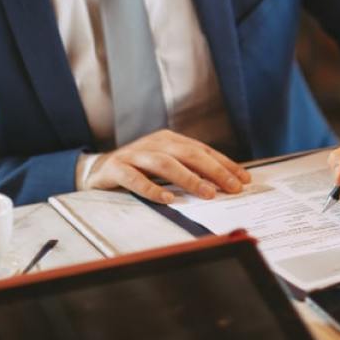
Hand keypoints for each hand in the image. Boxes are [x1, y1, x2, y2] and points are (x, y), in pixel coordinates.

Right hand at [83, 129, 251, 203]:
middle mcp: (154, 143)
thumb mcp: (164, 167)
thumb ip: (188, 171)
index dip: (225, 164)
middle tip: (233, 187)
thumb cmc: (137, 170)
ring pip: (165, 163)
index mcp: (169, 140)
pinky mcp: (115, 168)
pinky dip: (152, 189)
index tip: (244, 179)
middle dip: (214, 170)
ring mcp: (134, 154)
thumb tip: (221, 185)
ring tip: (207, 193)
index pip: (202, 150)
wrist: (95, 170)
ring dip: (189, 179)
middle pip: (189, 154)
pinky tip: (167, 199)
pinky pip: (135, 178)